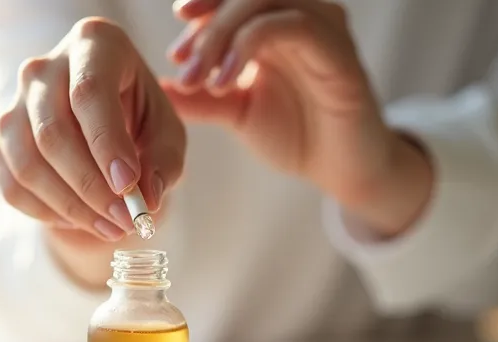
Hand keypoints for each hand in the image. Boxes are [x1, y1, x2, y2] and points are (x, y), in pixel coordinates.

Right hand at [0, 18, 186, 243]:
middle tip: (124, 221)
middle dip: (90, 186)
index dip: (107, 143)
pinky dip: (48, 213)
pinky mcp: (0, 143)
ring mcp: (14, 105)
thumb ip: (163, 161)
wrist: (100, 116)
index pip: (88, 92)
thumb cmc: (137, 113)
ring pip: (27, 164)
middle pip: (52, 132)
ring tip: (111, 227)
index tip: (129, 186)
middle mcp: (43, 69)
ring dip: (70, 206)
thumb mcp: (165, 129)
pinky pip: (13, 186)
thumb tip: (146, 201)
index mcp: (91, 44)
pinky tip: (81, 219)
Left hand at [164, 0, 432, 236]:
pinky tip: (224, 81)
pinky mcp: (339, 48)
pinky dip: (248, 45)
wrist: (341, 169)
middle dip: (205, 24)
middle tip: (181, 63)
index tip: (174, 52)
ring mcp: (322, 27)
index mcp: (274, 24)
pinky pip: (292, 25)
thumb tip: (155, 86)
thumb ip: (198, 97)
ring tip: (197, 78)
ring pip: (263, 1)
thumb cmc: (295, 134)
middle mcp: (300, 16)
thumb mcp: (236, 112)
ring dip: (221, 34)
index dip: (201, 9)